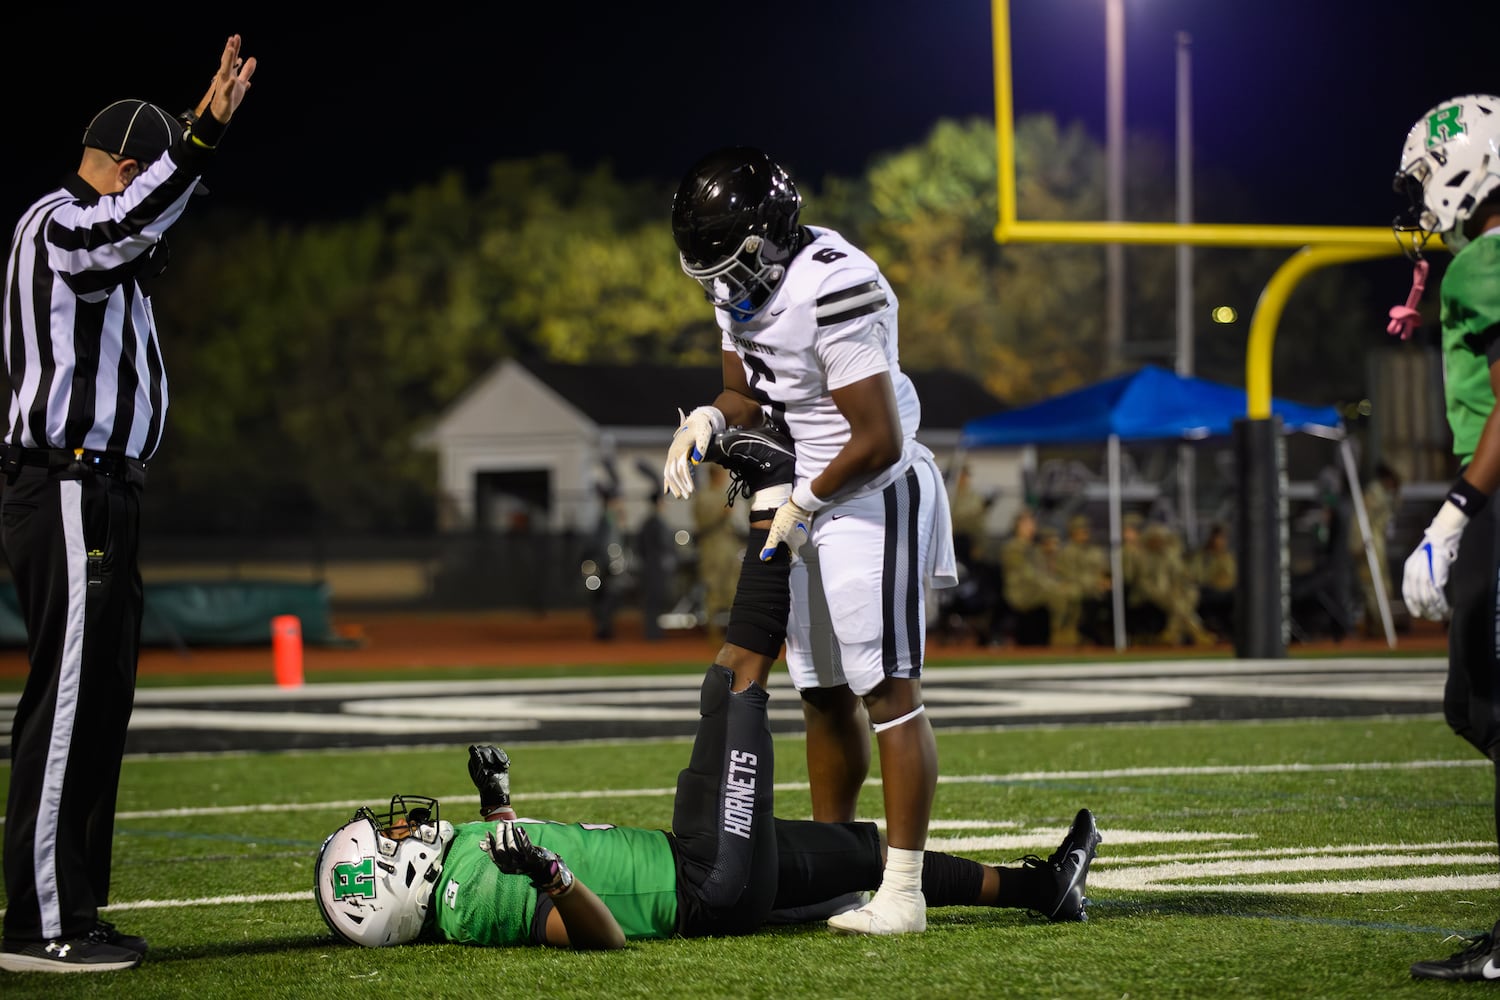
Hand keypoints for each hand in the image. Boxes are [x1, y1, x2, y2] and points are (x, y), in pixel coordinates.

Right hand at [207, 34, 256, 122]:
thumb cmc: (231, 95)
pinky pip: (228, 90)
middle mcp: (226, 76)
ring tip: (232, 50)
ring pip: (225, 71)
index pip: (232, 58)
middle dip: (230, 50)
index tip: (236, 36)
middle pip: (227, 61)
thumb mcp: (241, 81)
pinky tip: (234, 80)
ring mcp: (224, 85)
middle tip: (232, 38)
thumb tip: (253, 58)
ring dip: (228, 61)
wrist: (222, 111)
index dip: (234, 48)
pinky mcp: (226, 96)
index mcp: (230, 73)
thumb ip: (247, 71)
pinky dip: (230, 85)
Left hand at [467, 744, 511, 815]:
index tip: (490, 763)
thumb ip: (476, 758)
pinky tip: (505, 766)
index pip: (480, 749)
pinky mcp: (500, 764)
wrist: (496, 793)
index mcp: (475, 761)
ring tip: (503, 765)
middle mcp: (482, 760)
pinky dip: (505, 760)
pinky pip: (503, 756)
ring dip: (501, 757)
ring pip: (497, 751)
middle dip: (494, 755)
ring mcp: (492, 762)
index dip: (486, 753)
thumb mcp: (479, 770)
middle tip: (496, 765)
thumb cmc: (485, 784)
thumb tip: (472, 746)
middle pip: (489, 748)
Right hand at [479, 821, 573, 895]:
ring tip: (509, 824)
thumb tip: (480, 844)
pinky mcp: (532, 858)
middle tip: (500, 824)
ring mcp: (522, 863)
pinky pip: (526, 847)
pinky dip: (522, 836)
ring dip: (510, 833)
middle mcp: (512, 867)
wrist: (543, 869)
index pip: (494, 855)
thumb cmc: (523, 859)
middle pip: (502, 850)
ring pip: (512, 847)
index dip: (489, 844)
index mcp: (504, 867)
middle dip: (500, 835)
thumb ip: (497, 850)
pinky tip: (519, 828)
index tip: (488, 832)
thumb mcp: (510, 857)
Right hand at [663, 405, 724, 498]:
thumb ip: (701, 447)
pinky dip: (667, 481)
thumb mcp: (704, 434)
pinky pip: (667, 470)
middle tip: (687, 497)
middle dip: (680, 486)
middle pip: (674, 473)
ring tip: (680, 497)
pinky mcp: (673, 456)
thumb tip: (696, 461)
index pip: (682, 468)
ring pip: (669, 473)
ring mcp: (672, 454)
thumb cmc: (702, 427)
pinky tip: (667, 491)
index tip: (692, 490)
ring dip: (674, 486)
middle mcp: (673, 452)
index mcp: (680, 448)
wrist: (697, 419)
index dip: (687, 480)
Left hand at [760, 498, 813, 560]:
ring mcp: (803, 532)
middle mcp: (801, 541)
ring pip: (794, 539)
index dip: (788, 560)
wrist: (797, 505)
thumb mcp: (775, 534)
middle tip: (778, 542)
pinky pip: (796, 531)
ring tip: (781, 531)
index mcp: (795, 545)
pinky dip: (791, 530)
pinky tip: (786, 525)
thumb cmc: (787, 518)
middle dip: (785, 546)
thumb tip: (764, 556)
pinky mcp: (803, 524)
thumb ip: (770, 546)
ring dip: (788, 537)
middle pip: (793, 547)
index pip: (793, 558)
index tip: (782, 559)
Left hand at [1402, 500, 1467, 619]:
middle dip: (1423, 608)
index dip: (1412, 604)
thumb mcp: (1424, 565)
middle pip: (1416, 595)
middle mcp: (1412, 570)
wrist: (1441, 539)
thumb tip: (1427, 597)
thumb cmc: (1434, 552)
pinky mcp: (1434, 571)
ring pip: (1425, 595)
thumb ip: (1423, 579)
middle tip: (1431, 617)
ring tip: (1439, 614)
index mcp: (1408, 569)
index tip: (1417, 614)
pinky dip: (1439, 601)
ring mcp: (1423, 571)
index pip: (1407, 591)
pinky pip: (1435, 591)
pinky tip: (1444, 607)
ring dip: (1433, 607)